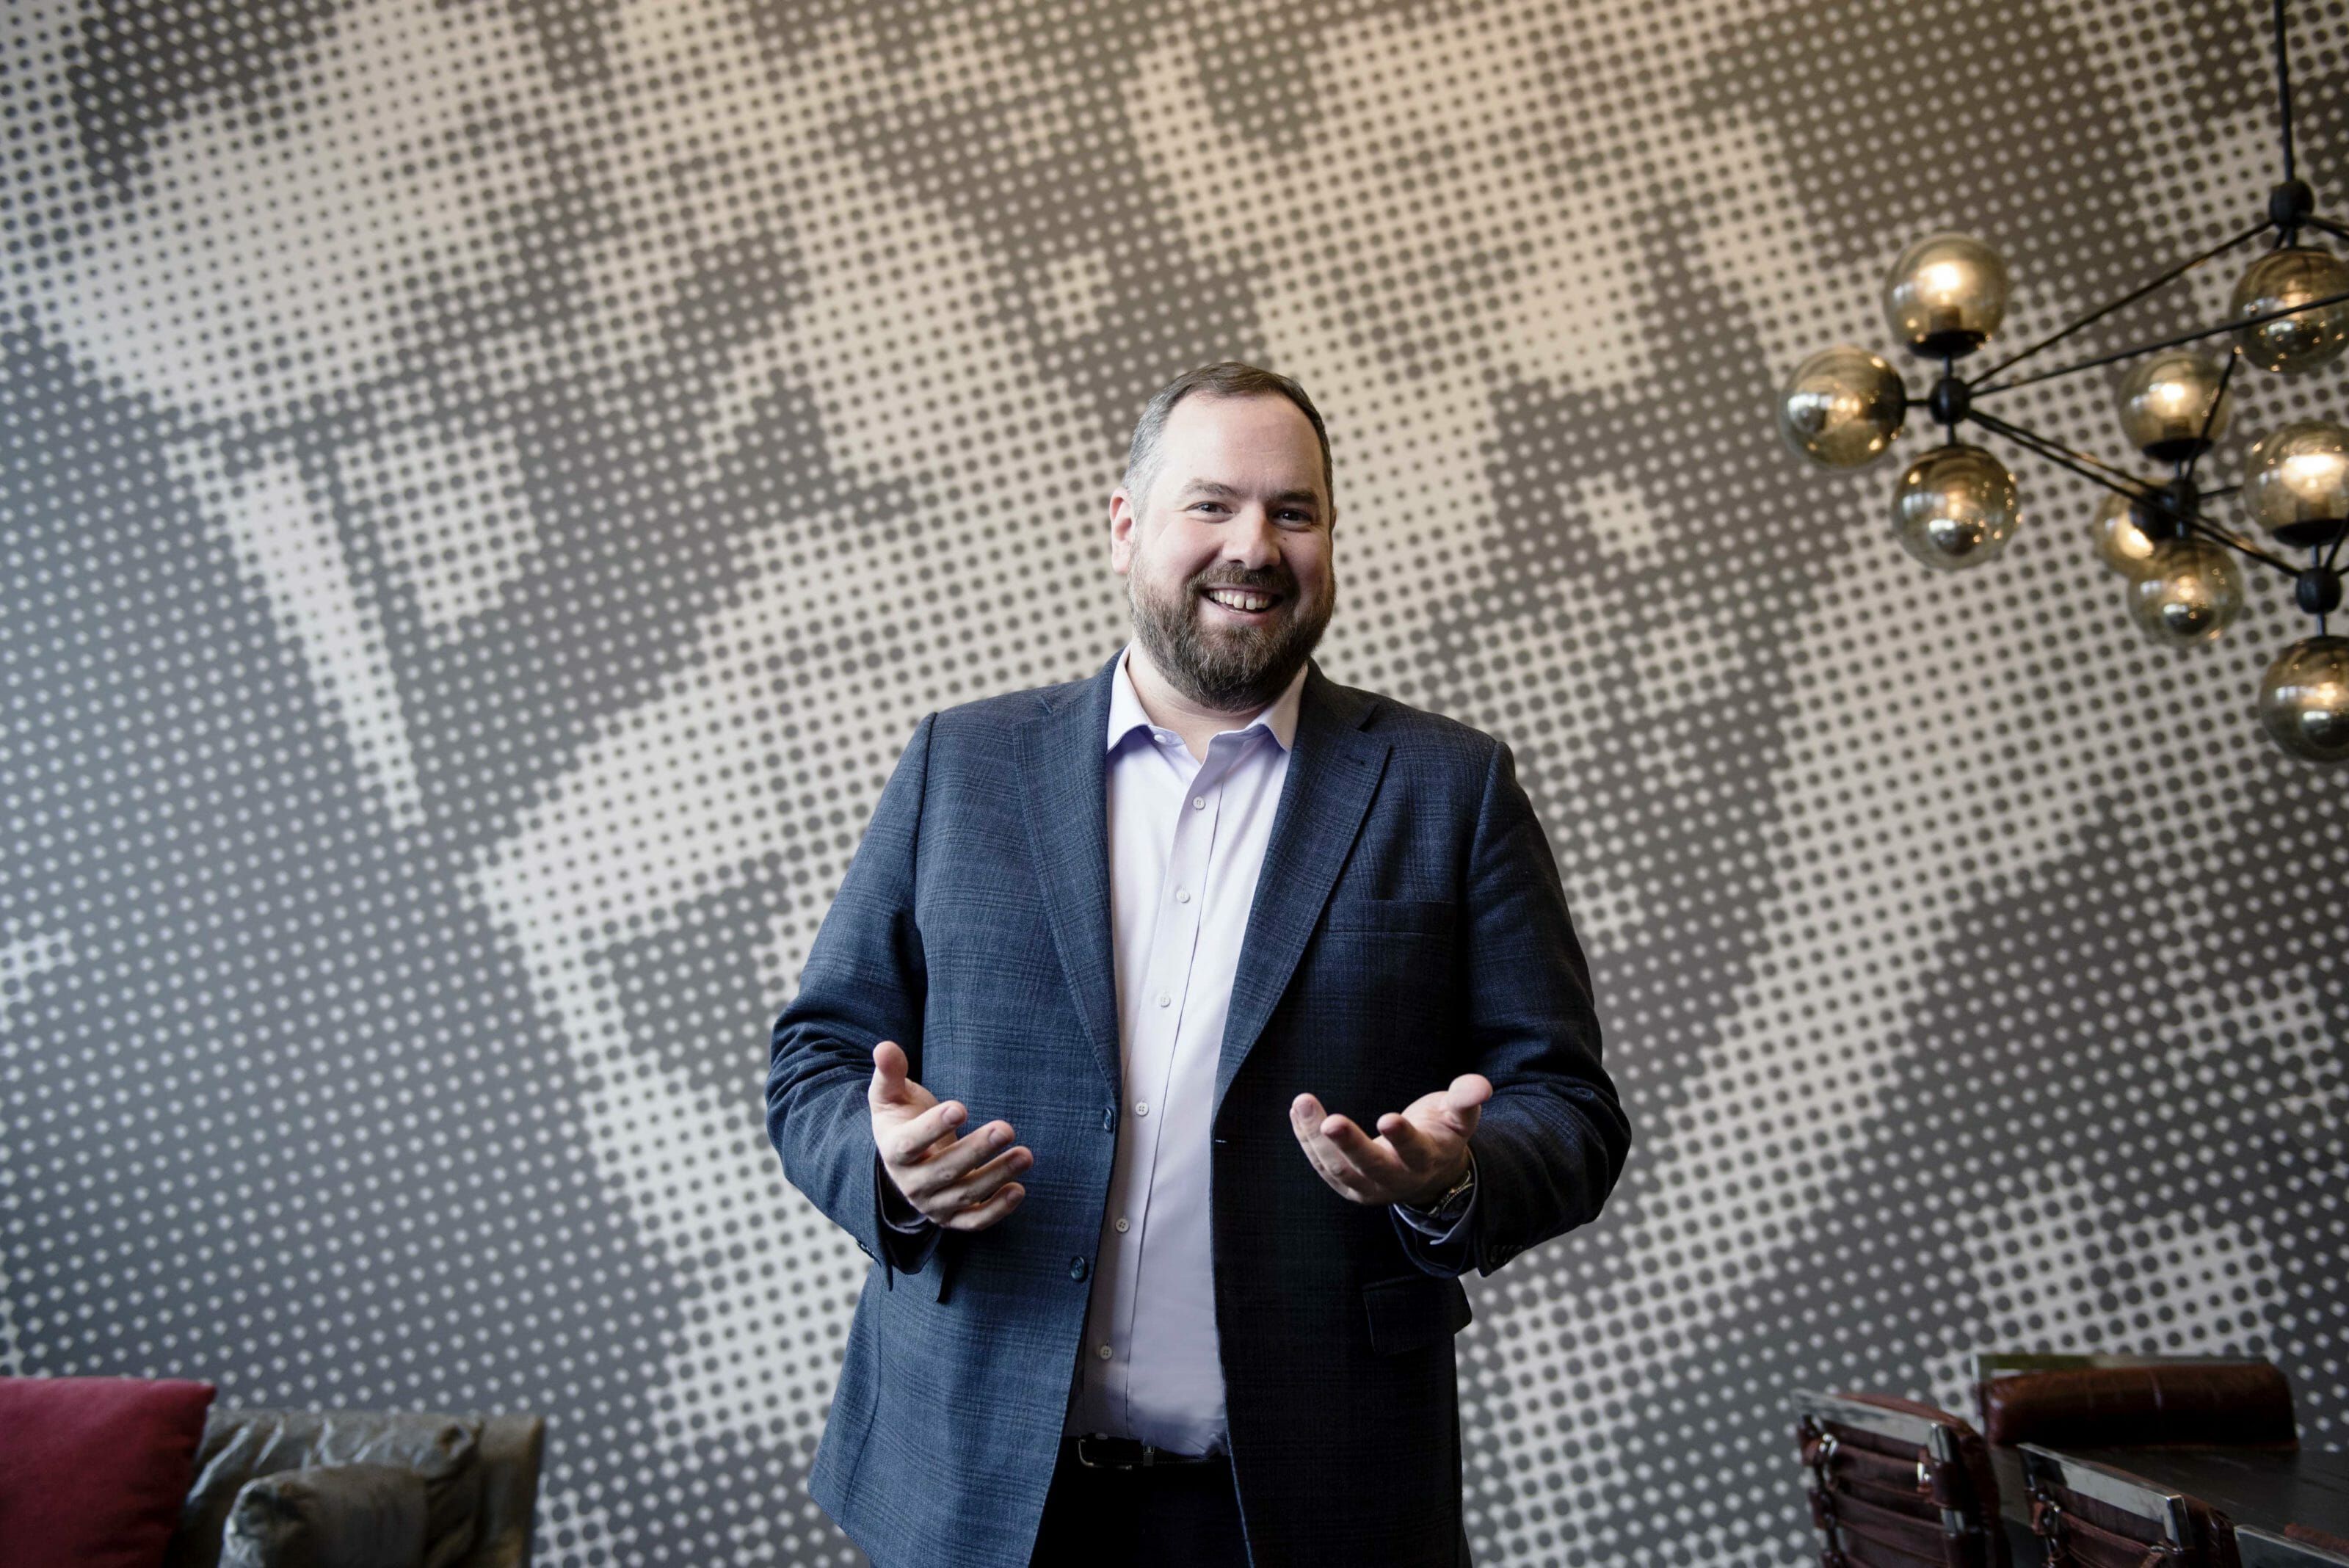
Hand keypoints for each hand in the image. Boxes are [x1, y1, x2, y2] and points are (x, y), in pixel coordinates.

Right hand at [869, 1040, 1031, 1230]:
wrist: (906, 1157)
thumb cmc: (902, 1117)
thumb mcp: (890, 1094)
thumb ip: (889, 1072)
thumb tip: (884, 1047)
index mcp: (894, 1150)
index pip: (910, 1144)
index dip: (933, 1128)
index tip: (960, 1108)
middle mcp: (911, 1183)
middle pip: (944, 1170)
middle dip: (976, 1150)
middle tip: (1006, 1129)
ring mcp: (933, 1203)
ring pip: (964, 1194)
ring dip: (997, 1176)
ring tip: (1026, 1155)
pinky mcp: (953, 1217)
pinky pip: (974, 1221)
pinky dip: (996, 1211)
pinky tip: (1019, 1189)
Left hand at [1290, 1074, 1490, 1207]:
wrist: (1427, 1172)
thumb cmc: (1440, 1132)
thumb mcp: (1458, 1116)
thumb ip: (1466, 1099)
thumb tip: (1481, 1085)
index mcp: (1428, 1159)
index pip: (1415, 1151)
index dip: (1403, 1138)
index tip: (1388, 1118)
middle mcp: (1398, 1178)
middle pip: (1372, 1167)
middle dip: (1351, 1146)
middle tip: (1331, 1122)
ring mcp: (1369, 1187)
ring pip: (1340, 1169)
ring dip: (1317, 1138)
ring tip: (1303, 1103)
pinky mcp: (1347, 1186)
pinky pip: (1322, 1165)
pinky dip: (1308, 1139)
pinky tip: (1299, 1112)